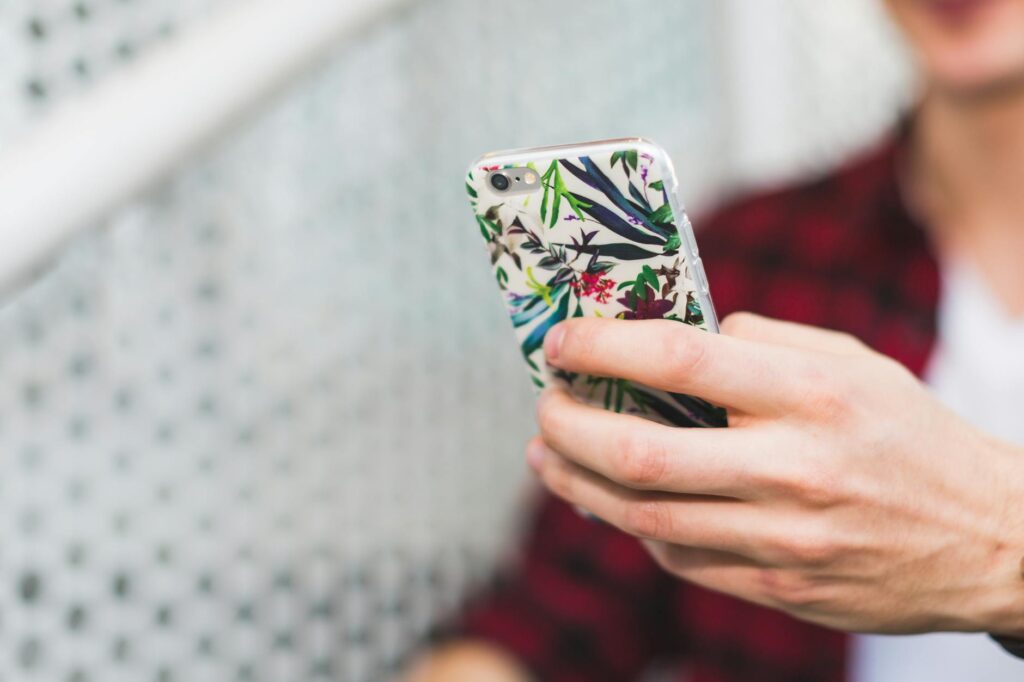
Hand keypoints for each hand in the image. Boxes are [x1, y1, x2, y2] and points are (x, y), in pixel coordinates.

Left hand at [528, 313, 1023, 635]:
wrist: (989, 539)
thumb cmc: (910, 436)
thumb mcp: (853, 362)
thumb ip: (763, 341)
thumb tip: (678, 336)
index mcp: (811, 394)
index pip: (681, 358)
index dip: (604, 347)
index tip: (561, 343)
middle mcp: (792, 468)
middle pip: (641, 452)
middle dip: (569, 426)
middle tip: (544, 407)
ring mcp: (784, 539)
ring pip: (645, 517)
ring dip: (579, 485)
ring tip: (548, 456)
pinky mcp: (780, 589)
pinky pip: (680, 559)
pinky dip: (635, 526)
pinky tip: (615, 501)